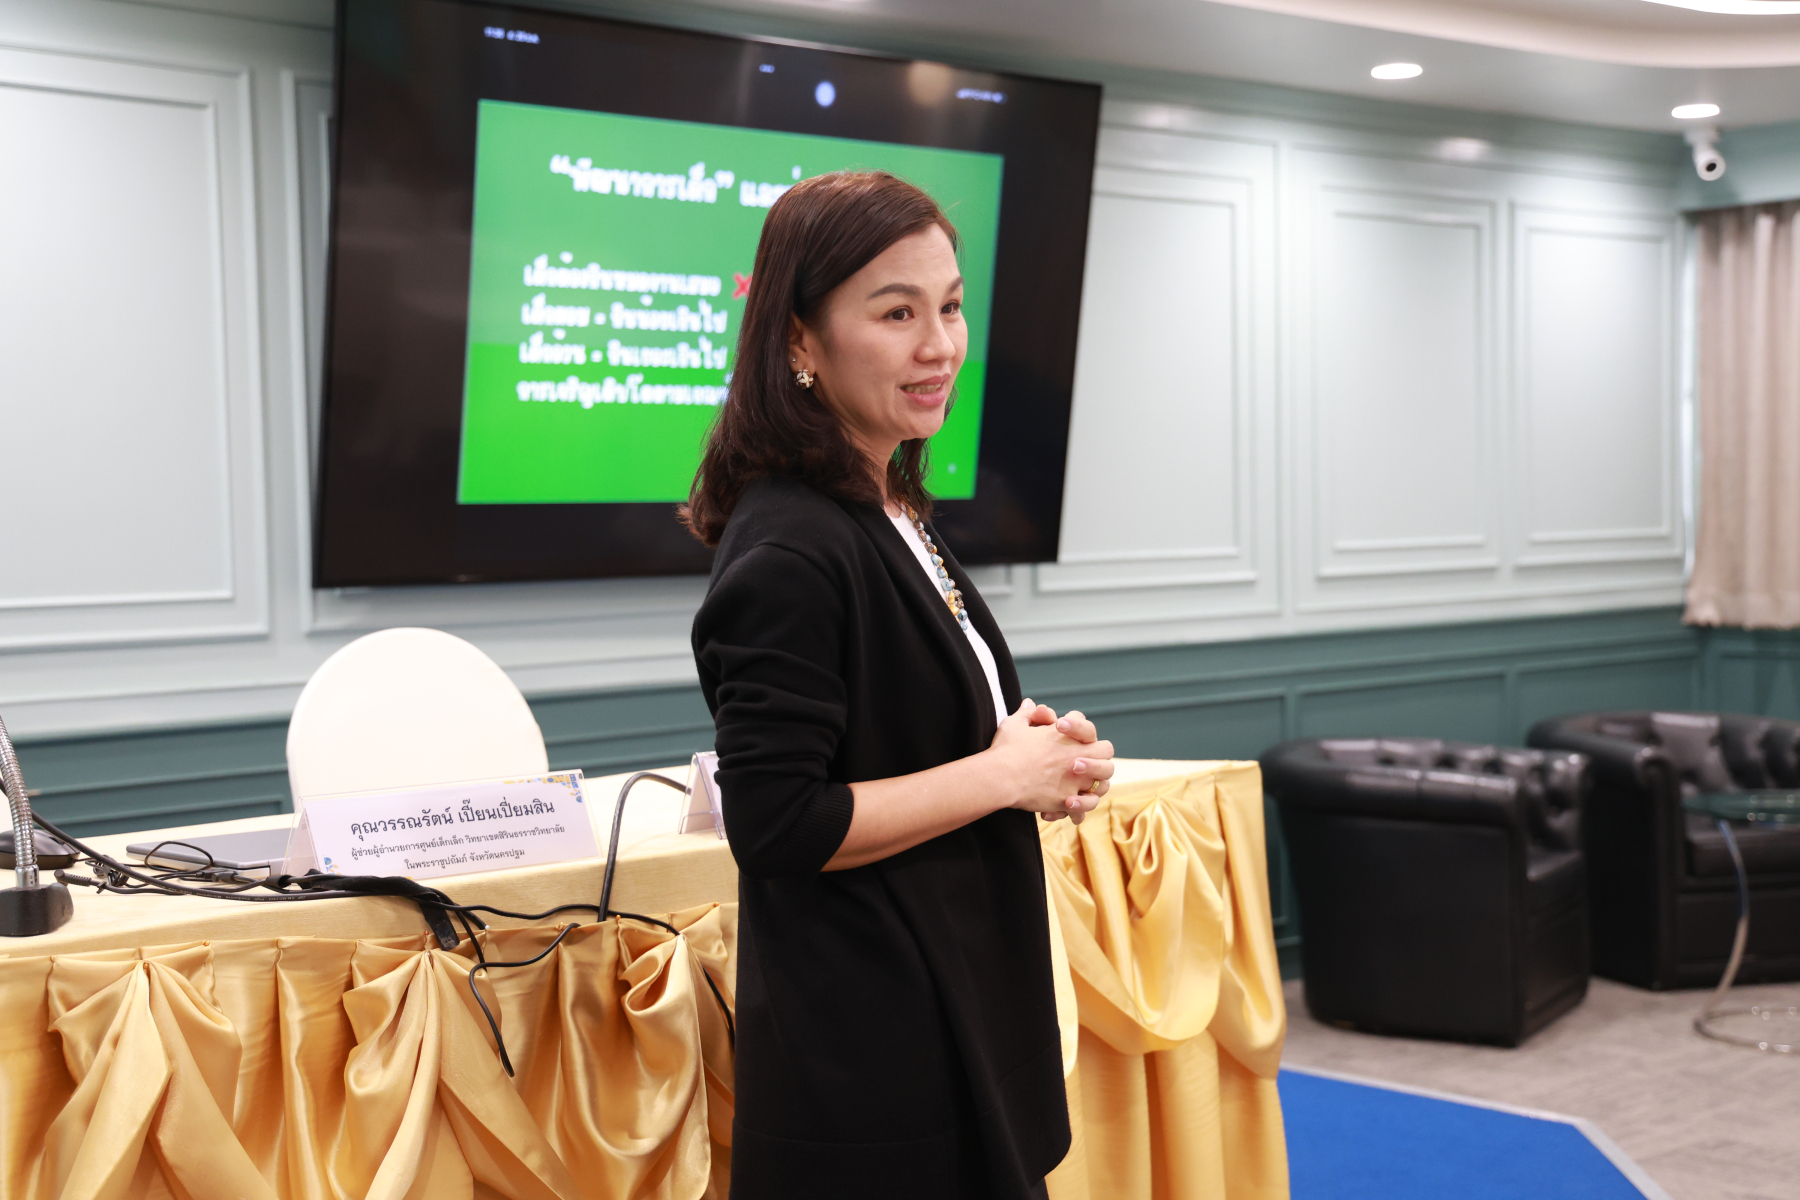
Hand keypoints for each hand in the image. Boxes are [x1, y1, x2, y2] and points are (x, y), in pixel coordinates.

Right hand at [990, 700, 1113, 824]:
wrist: (1001, 776)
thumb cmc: (1007, 749)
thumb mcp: (1015, 724)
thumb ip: (1028, 714)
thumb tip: (1031, 704)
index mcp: (1068, 736)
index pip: (1085, 726)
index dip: (1077, 728)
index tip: (1062, 732)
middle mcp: (1078, 756)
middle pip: (1106, 750)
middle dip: (1097, 754)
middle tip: (1081, 762)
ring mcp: (1076, 780)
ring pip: (1103, 783)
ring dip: (1093, 786)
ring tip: (1077, 788)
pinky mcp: (1068, 801)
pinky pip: (1084, 807)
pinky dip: (1077, 809)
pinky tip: (1067, 807)